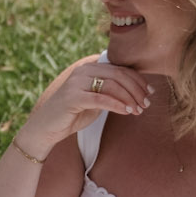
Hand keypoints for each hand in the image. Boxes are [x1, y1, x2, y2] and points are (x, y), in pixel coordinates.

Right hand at [13, 53, 151, 160]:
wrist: (46, 128)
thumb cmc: (72, 115)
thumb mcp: (96, 101)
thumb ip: (111, 92)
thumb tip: (136, 92)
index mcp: (90, 68)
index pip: (120, 69)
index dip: (137, 80)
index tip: (150, 92)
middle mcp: (83, 71)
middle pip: (118, 75)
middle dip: (136, 89)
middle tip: (147, 103)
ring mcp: (77, 82)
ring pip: (112, 85)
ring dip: (129, 98)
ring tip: (138, 110)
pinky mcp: (73, 97)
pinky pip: (101, 99)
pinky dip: (117, 105)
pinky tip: (127, 112)